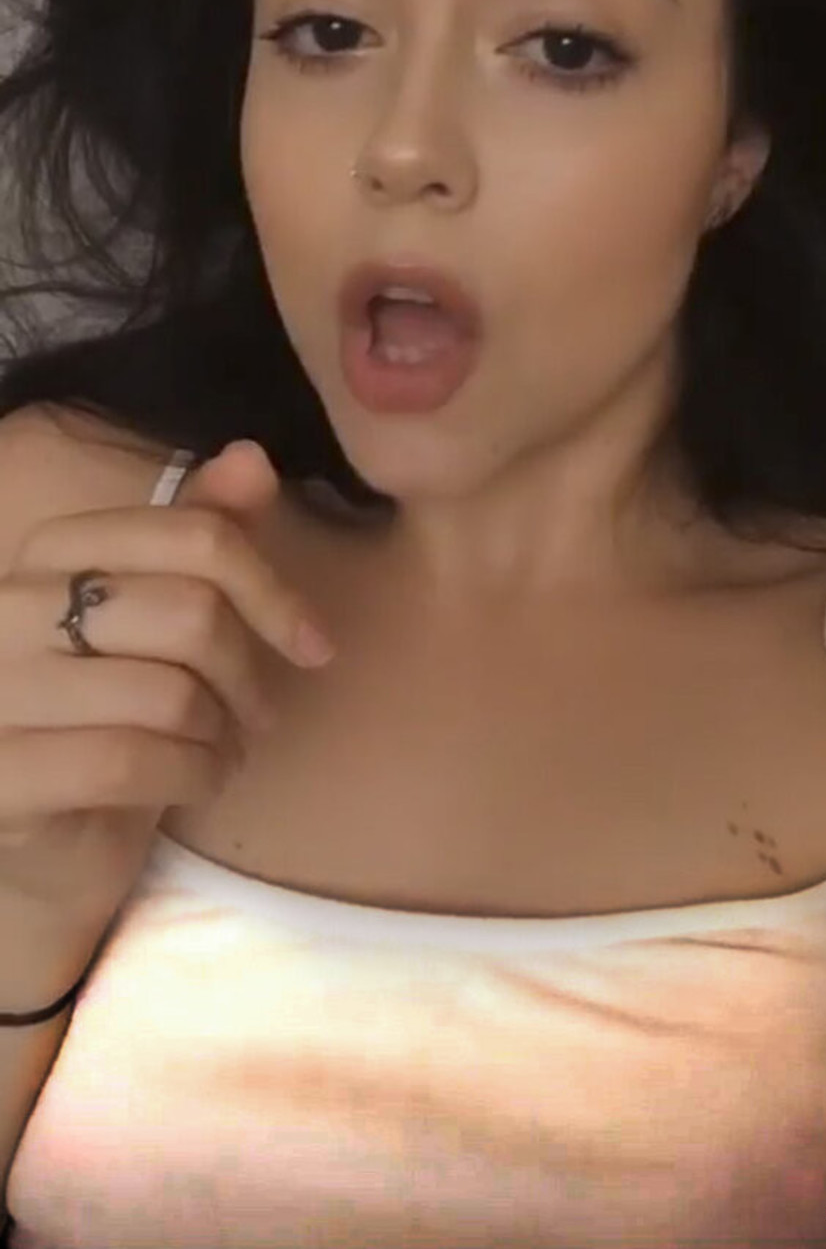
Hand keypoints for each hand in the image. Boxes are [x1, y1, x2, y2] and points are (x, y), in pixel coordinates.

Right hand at [0, 439, 335, 1001]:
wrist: (40, 850)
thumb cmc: (111, 722)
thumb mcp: (163, 628)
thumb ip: (200, 539)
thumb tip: (252, 455)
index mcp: (48, 555)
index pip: (194, 535)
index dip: (273, 588)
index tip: (314, 643)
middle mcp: (1, 610)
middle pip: (189, 612)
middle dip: (249, 673)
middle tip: (260, 713)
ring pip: (167, 693)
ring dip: (224, 734)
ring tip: (221, 750)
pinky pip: (131, 763)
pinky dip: (192, 776)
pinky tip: (197, 782)